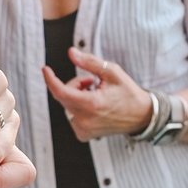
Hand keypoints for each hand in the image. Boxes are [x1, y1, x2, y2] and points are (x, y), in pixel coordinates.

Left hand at [40, 46, 154, 141]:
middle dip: (75, 84)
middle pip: (64, 96)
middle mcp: (85, 120)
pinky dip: (79, 108)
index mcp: (92, 104)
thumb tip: (72, 53)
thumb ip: (90, 62)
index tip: (46, 69)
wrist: (142, 116)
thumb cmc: (129, 94)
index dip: (51, 79)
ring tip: (97, 94)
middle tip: (93, 82)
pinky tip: (95, 107)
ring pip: (68, 105)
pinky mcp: (84, 134)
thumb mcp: (112, 72)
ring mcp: (84, 129)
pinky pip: (72, 116)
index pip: (61, 92)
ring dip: (77, 96)